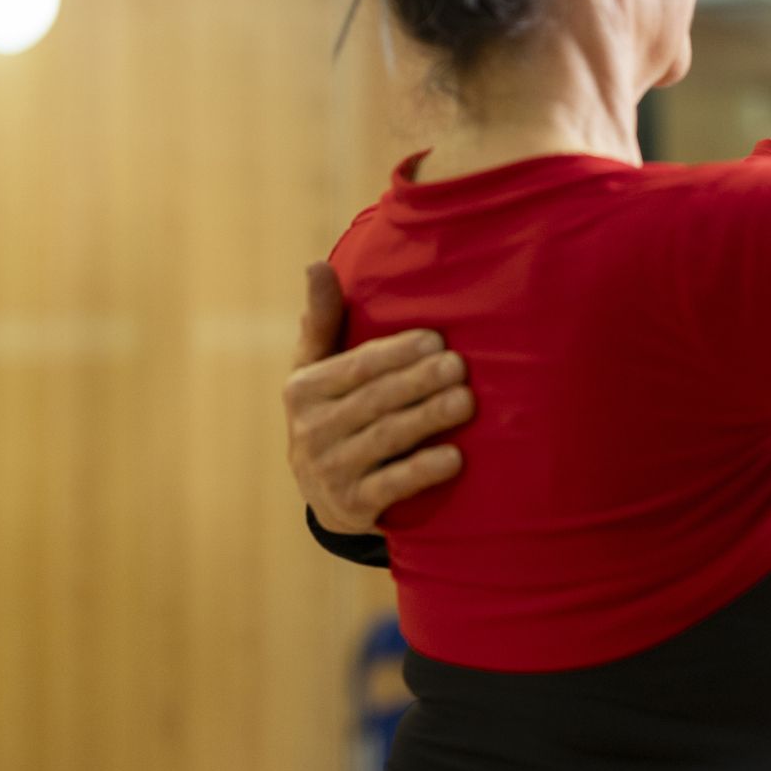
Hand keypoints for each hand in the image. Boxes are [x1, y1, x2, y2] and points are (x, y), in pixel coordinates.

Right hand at [284, 261, 474, 535]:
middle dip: (419, 381)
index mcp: (303, 390)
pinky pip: (391, 486)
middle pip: (374, 400)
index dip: (396, 353)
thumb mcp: (318, 368)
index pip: (356, 366)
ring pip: (385, 439)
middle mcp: (311, 431)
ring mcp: (330, 472)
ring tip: (466, 401)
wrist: (327, 494)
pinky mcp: (353, 506)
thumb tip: (315, 264)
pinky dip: (423, 471)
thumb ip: (323, 319)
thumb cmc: (333, 411)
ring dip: (427, 418)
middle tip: (460, 366)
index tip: (436, 339)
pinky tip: (455, 457)